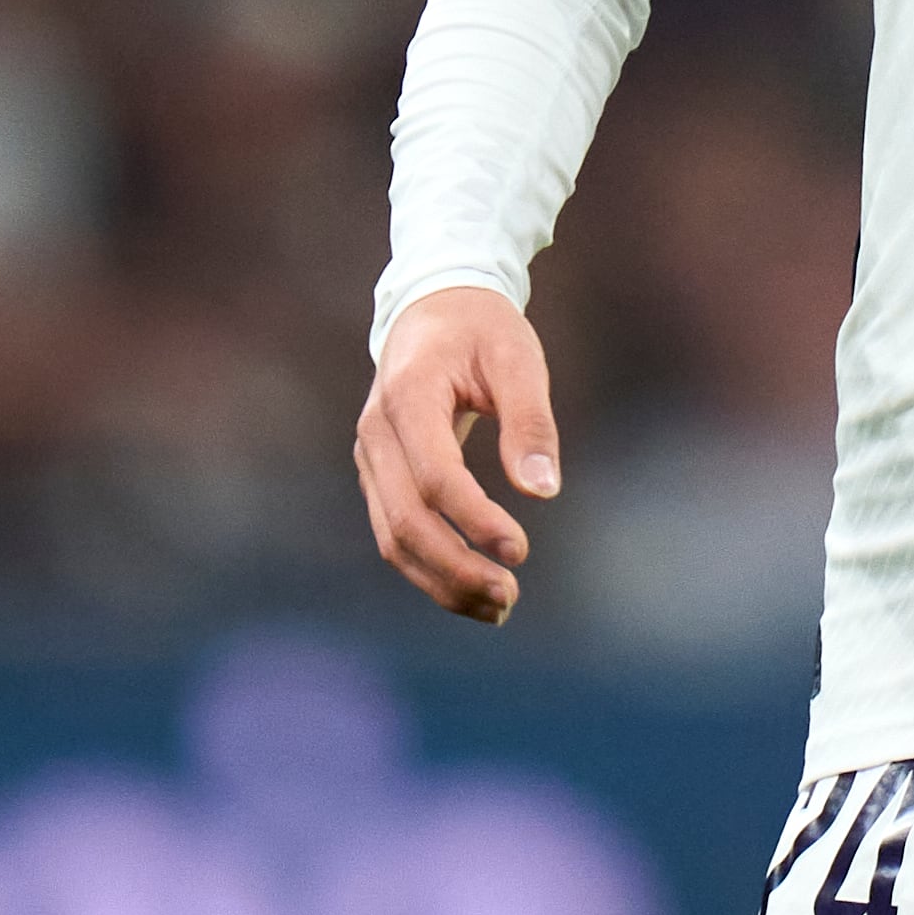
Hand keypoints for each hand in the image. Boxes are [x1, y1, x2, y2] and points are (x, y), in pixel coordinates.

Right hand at [353, 283, 560, 622]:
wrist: (433, 307)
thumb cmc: (483, 329)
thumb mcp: (518, 358)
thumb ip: (529, 420)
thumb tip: (542, 492)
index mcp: (408, 395)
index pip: (434, 476)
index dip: (474, 519)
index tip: (521, 549)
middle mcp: (376, 433)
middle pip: (405, 520)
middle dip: (456, 567)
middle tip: (511, 596)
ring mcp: (371, 458)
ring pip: (392, 538)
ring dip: (441, 581)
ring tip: (499, 607)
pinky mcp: (378, 477)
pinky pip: (395, 534)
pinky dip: (430, 569)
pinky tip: (473, 590)